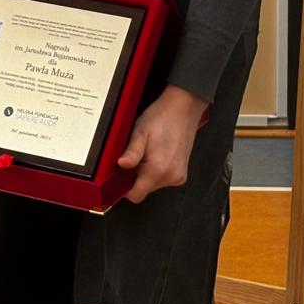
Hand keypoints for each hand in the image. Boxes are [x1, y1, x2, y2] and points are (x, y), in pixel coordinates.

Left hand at [117, 85, 207, 203]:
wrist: (183, 107)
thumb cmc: (163, 117)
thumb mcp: (139, 132)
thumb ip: (131, 152)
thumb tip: (121, 165)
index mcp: (158, 169)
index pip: (136, 195)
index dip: (124, 187)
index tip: (120, 175)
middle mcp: (171, 176)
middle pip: (144, 189)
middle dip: (135, 176)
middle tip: (136, 155)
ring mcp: (178, 176)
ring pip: (153, 184)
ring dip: (146, 172)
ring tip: (148, 151)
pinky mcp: (182, 173)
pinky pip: (163, 178)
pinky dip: (156, 170)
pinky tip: (157, 154)